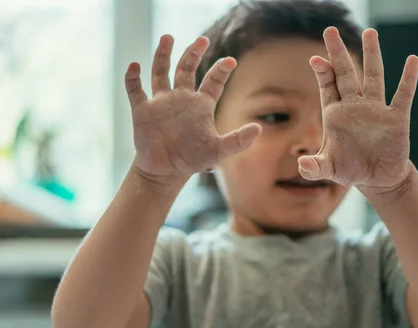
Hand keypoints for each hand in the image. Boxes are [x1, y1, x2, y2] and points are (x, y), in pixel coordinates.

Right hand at [124, 35, 260, 186]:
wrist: (165, 172)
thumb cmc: (192, 160)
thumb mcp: (219, 151)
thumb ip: (238, 140)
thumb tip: (258, 129)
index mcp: (200, 105)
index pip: (213, 81)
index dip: (221, 70)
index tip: (231, 60)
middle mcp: (181, 99)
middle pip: (187, 68)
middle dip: (193, 53)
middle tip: (202, 39)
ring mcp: (161, 102)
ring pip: (160, 72)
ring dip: (163, 55)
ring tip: (167, 38)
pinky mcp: (142, 110)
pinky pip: (135, 89)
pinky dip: (133, 77)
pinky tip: (134, 65)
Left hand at [298, 27, 417, 191]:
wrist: (377, 179)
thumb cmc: (350, 169)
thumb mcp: (330, 170)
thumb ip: (315, 167)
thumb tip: (303, 165)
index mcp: (336, 114)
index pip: (328, 86)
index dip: (323, 72)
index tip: (317, 60)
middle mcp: (355, 106)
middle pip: (347, 73)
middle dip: (338, 53)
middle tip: (330, 30)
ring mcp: (376, 110)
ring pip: (374, 77)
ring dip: (372, 55)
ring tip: (370, 32)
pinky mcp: (397, 119)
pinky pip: (403, 95)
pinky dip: (408, 79)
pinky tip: (412, 61)